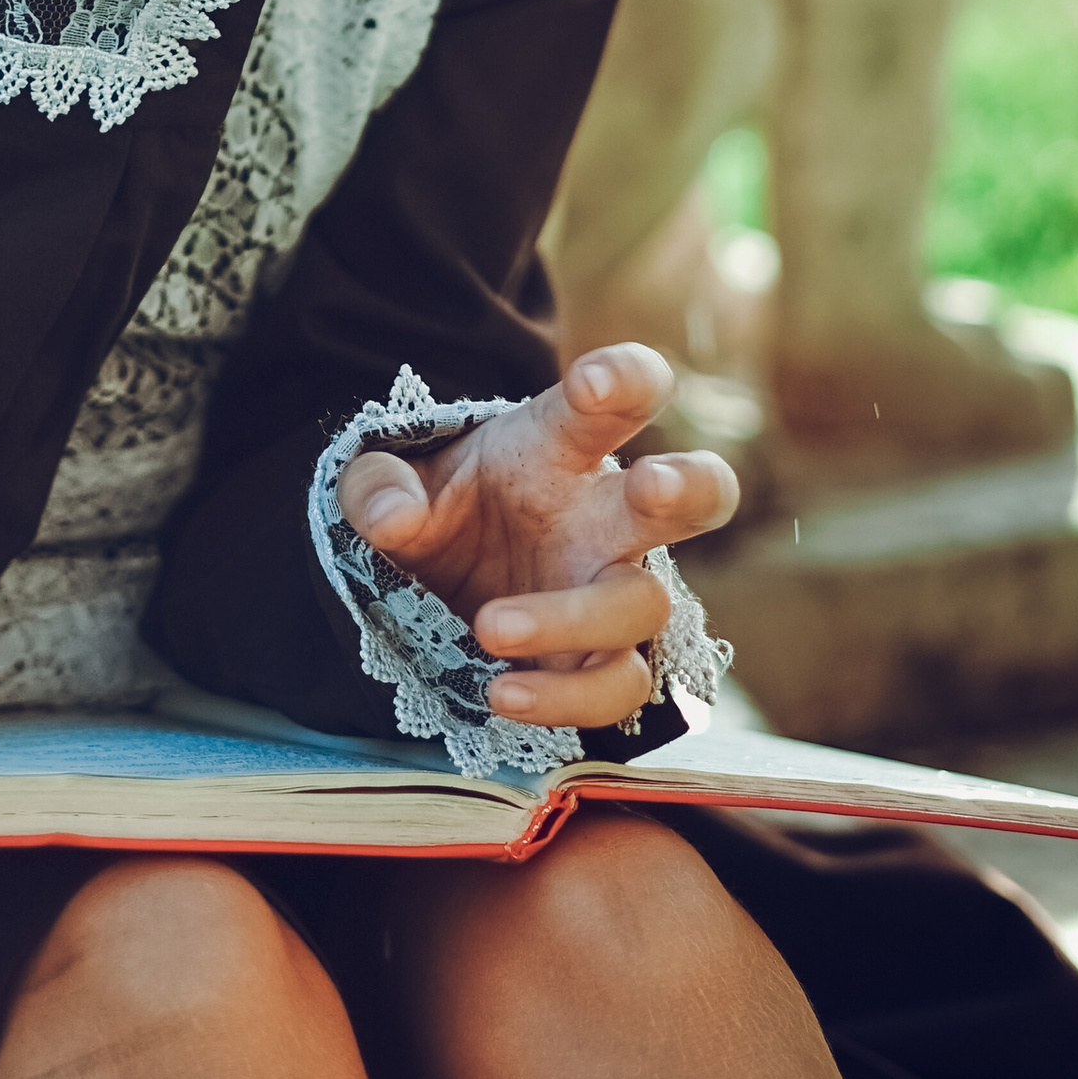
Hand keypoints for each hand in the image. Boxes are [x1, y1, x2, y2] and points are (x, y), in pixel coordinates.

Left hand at [336, 342, 737, 732]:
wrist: (435, 583)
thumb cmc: (434, 509)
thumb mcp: (387, 482)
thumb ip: (378, 486)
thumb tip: (393, 518)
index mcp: (559, 449)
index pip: (613, 399)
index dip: (624, 380)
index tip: (595, 381)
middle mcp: (606, 515)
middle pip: (698, 492)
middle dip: (688, 485)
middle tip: (651, 486)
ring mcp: (612, 590)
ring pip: (647, 605)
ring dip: (575, 618)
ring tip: (489, 626)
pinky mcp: (603, 660)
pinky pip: (620, 687)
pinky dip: (568, 698)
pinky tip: (502, 694)